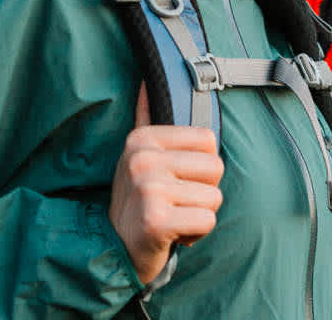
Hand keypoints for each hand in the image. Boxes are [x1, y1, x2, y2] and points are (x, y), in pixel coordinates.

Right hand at [108, 87, 223, 282]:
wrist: (116, 250)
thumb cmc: (137, 202)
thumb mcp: (137, 157)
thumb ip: (145, 118)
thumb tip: (146, 81)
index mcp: (142, 139)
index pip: (208, 140)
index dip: (200, 167)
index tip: (174, 181)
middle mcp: (142, 159)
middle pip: (215, 167)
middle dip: (203, 192)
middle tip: (173, 203)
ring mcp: (147, 189)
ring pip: (214, 198)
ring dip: (198, 215)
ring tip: (171, 218)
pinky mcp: (155, 220)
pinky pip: (207, 221)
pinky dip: (196, 234)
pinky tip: (171, 234)